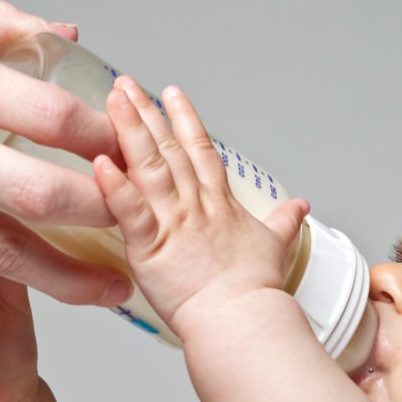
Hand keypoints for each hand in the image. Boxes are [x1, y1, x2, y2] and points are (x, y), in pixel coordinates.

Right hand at [0, 0, 130, 305]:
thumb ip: (0, 28)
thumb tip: (64, 37)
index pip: (50, 118)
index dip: (103, 138)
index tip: (129, 147)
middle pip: (36, 193)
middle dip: (96, 206)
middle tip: (131, 208)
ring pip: (6, 247)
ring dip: (69, 273)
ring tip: (114, 283)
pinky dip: (38, 282)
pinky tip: (77, 289)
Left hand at [93, 76, 308, 339]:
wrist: (244, 318)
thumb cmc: (256, 289)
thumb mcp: (277, 245)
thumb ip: (284, 221)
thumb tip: (302, 206)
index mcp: (221, 205)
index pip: (202, 152)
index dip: (186, 121)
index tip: (171, 94)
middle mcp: (197, 206)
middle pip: (170, 150)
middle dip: (148, 114)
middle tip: (127, 84)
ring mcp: (175, 224)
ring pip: (149, 169)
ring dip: (130, 133)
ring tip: (112, 101)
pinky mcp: (153, 247)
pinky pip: (131, 212)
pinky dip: (115, 187)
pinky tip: (99, 162)